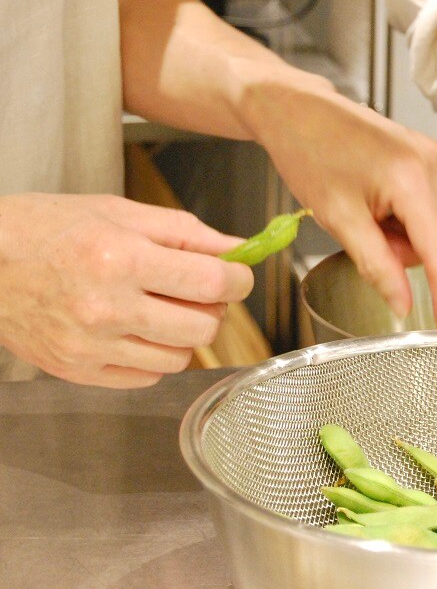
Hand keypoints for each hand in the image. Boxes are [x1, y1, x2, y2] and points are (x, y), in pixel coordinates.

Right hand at [0, 194, 253, 387]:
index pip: (212, 283)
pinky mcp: (76, 370)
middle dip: (213, 307)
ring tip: (162, 308)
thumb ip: (187, 232)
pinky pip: (146, 377)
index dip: (238, 279)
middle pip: (203, 327)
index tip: (237, 274)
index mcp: (120, 258)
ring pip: (180, 358)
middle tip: (198, 290)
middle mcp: (106, 308)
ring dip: (184, 334)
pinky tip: (136, 329)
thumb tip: (238, 249)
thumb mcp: (119, 212)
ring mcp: (89, 346)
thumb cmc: (45, 229)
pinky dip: (153, 356)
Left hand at [116, 0, 436, 330]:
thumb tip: (402, 303)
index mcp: (412, 178)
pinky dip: (420, 228)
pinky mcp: (426, 160)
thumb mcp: (338, 218)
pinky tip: (383, 225)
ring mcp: (434, 160)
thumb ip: (377, 264)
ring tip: (378, 241)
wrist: (295, 109)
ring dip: (430, 246)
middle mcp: (434, 165)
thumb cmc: (309, 151)